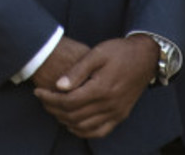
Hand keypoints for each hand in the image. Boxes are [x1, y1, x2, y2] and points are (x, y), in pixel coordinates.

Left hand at [34, 35, 157, 138]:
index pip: (68, 101)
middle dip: (53, 109)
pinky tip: (73, 122)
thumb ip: (78, 70)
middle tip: (43, 99)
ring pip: (83, 126)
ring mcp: (116, 113)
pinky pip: (99, 132)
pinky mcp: (121, 116)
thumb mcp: (98, 53)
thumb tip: (59, 86)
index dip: (50, 98)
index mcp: (101, 88)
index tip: (38, 91)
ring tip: (54, 108)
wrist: (146, 57)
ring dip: (65, 120)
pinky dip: (82, 131)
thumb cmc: (120, 51)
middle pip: (73, 115)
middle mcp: (109, 105)